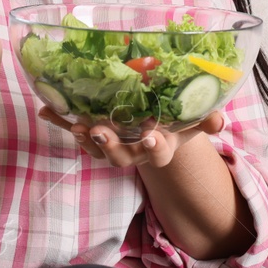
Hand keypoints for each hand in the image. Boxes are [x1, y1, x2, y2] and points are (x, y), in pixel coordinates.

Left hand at [38, 106, 225, 169]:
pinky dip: (62, 122)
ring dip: (84, 138)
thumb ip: (206, 121)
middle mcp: (133, 151)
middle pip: (120, 157)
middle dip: (109, 147)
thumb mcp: (193, 121)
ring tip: (76, 125)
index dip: (154, 146)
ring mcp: (113, 146)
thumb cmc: (177, 124)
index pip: (157, 153)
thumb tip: (220, 119)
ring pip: (96, 149)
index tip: (151, 135)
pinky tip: (47, 110)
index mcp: (159, 148)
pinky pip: (78, 133)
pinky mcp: (95, 137)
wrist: (157, 131)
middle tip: (98, 132)